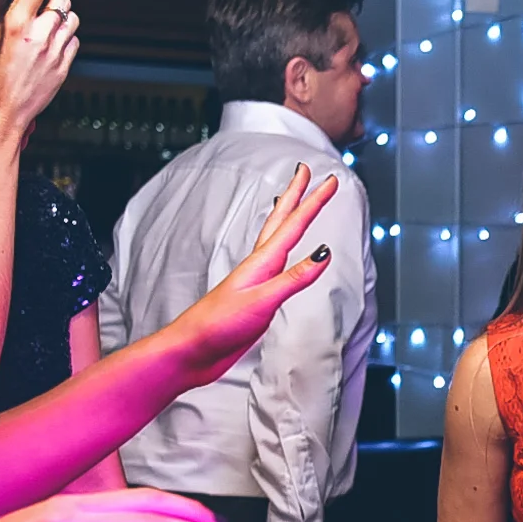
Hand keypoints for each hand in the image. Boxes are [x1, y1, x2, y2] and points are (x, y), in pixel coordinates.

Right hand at [0, 0, 79, 140]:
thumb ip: (9, 13)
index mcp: (16, 27)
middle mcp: (40, 38)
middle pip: (62, 0)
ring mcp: (55, 54)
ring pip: (72, 20)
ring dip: (62, 14)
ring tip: (47, 20)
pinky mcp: (63, 69)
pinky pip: (74, 42)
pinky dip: (66, 36)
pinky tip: (52, 41)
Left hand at [168, 164, 340, 387]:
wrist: (192, 350)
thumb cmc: (218, 325)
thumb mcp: (262, 301)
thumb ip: (294, 278)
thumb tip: (324, 253)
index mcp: (261, 263)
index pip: (294, 225)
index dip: (313, 201)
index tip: (330, 180)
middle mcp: (260, 266)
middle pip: (282, 222)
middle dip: (297, 196)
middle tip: (307, 171)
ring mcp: (257, 280)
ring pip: (277, 238)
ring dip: (288, 217)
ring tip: (293, 200)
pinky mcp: (256, 296)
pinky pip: (277, 264)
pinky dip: (284, 249)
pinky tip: (284, 252)